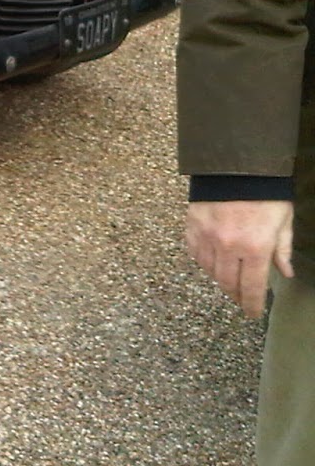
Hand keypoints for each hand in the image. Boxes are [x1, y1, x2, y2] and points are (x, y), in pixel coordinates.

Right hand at [185, 199, 293, 318]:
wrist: (236, 165)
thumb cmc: (265, 193)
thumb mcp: (283, 221)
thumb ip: (282, 250)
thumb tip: (285, 273)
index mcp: (255, 247)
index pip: (251, 287)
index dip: (251, 304)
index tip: (252, 313)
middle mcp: (228, 246)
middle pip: (227, 282)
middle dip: (235, 294)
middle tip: (240, 299)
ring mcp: (207, 236)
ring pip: (209, 270)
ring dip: (219, 278)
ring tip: (227, 279)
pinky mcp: (192, 225)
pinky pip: (194, 252)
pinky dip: (202, 261)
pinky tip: (210, 261)